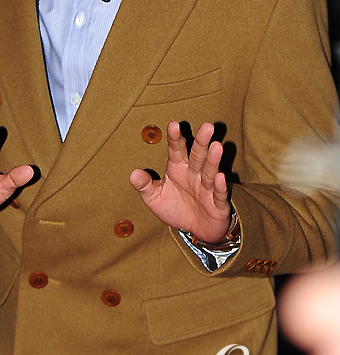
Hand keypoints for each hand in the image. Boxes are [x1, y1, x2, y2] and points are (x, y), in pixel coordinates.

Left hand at [130, 121, 230, 242]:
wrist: (196, 230)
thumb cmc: (175, 208)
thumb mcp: (155, 198)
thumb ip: (145, 185)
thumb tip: (133, 174)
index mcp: (177, 168)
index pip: (176, 150)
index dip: (175, 138)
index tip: (173, 125)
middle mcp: (193, 174)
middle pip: (197, 155)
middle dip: (201, 142)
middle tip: (207, 126)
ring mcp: (207, 188)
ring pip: (209, 171)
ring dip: (212, 160)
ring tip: (216, 146)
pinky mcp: (218, 204)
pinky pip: (218, 194)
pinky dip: (220, 187)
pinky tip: (220, 177)